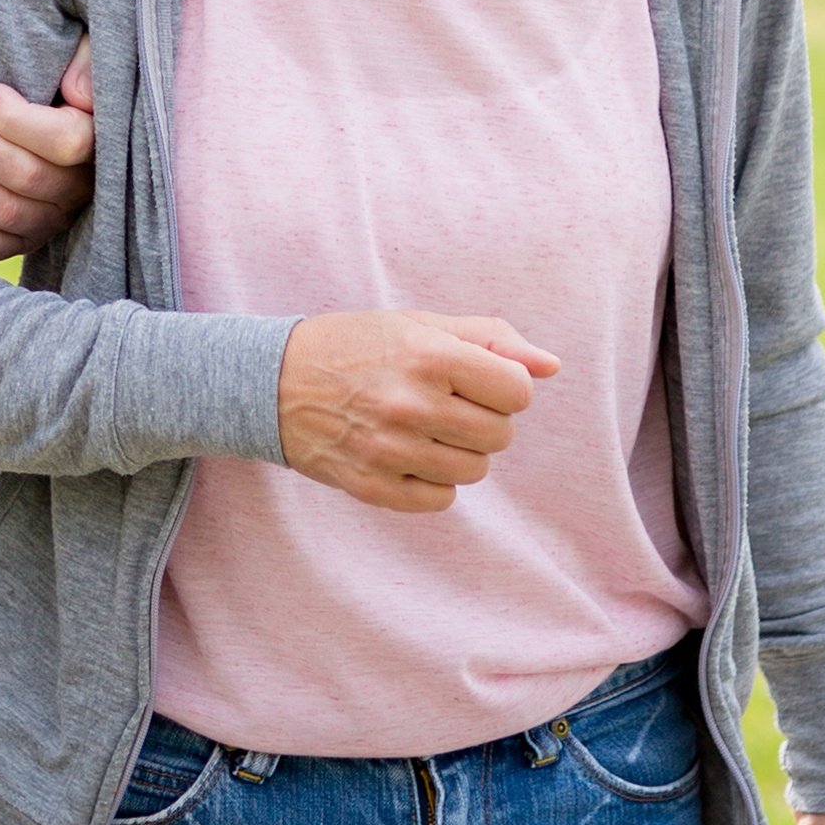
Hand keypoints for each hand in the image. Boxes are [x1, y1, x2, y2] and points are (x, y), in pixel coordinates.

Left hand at [0, 41, 97, 261]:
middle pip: (24, 176)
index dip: (18, 120)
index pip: (67, 143)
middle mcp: (78, 189)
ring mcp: (49, 220)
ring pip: (1, 210)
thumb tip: (75, 91)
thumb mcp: (82, 54)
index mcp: (99, 142)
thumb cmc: (53, 79)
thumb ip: (85, 62)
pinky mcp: (20, 241)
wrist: (28, 120)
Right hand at [277, 310, 559, 511]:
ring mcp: (389, 451)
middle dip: (485, 421)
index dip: (505, 387)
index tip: (477, 382)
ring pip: (473, 471)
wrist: (272, 381)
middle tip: (450, 406)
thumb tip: (552, 366)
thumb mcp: (421, 325)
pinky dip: (432, 482)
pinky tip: (408, 456)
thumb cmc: (357, 346)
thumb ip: (492, 340)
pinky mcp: (370, 486)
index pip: (517, 392)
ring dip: (460, 452)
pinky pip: (438, 500)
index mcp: (430, 357)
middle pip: (500, 436)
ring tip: (426, 429)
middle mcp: (411, 405)